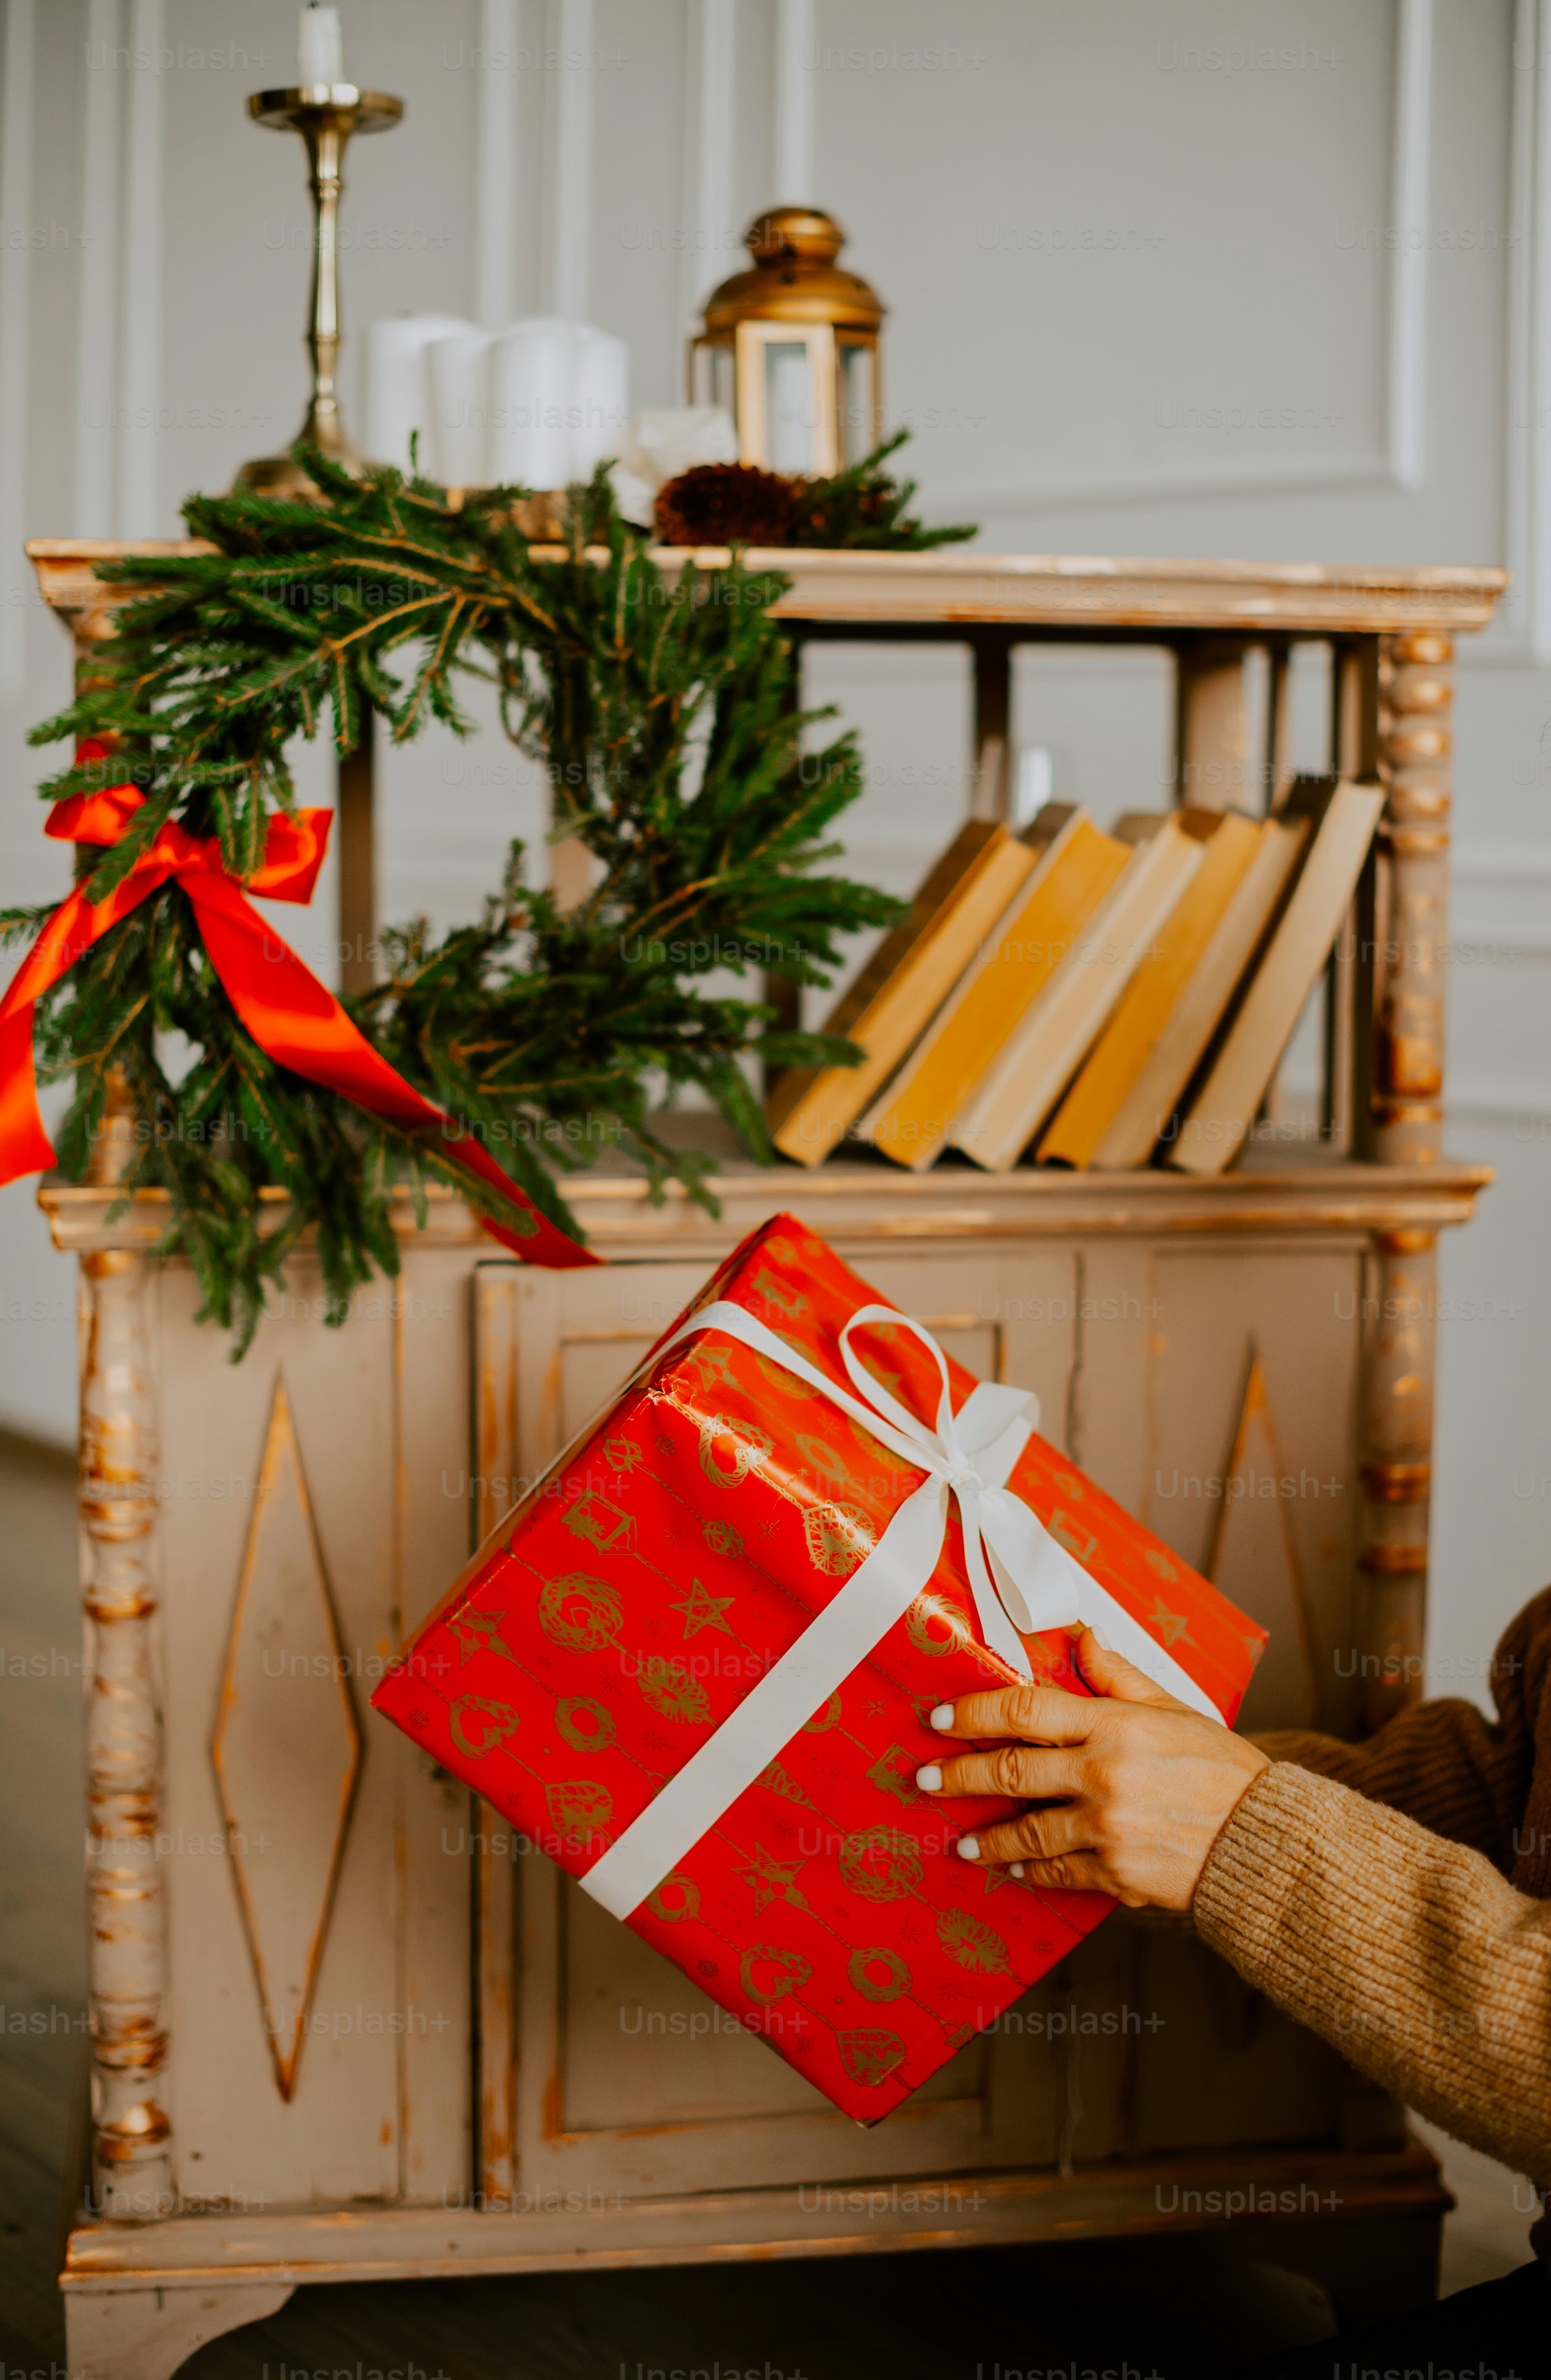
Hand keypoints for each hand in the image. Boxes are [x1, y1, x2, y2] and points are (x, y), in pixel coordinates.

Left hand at [915, 1627, 1269, 1910]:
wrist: (1264, 1842)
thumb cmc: (1221, 1768)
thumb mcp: (1174, 1709)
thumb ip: (1120, 1677)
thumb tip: (1082, 1636)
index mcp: (1115, 1726)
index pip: (1027, 1709)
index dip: (976, 1711)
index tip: (941, 1718)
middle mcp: (1103, 1775)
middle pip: (1012, 1770)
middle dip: (960, 1775)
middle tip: (924, 1779)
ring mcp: (1107, 1828)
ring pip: (1026, 1830)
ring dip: (988, 1836)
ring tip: (963, 1841)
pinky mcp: (1116, 1874)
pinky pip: (1057, 1871)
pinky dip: (1030, 1869)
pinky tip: (1012, 1868)